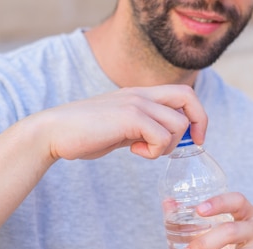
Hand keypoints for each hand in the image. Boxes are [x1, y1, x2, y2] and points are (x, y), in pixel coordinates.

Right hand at [24, 85, 206, 160]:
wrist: (54, 133)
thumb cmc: (84, 134)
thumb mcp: (120, 128)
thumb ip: (140, 128)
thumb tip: (160, 141)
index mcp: (140, 95)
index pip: (183, 93)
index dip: (197, 115)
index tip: (194, 138)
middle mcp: (141, 94)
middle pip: (188, 97)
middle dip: (198, 123)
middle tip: (191, 145)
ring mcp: (135, 104)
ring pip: (177, 124)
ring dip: (167, 145)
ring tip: (144, 150)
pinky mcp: (129, 118)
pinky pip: (161, 136)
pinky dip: (154, 151)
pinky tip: (134, 151)